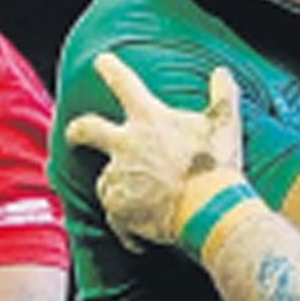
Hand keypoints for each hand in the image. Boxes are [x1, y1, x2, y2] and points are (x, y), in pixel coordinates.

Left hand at [64, 54, 247, 249]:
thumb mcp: (225, 125)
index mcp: (148, 119)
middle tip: (74, 135)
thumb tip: (223, 72)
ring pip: (106, 182)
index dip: (110, 69)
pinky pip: (117, 221)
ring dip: (119, 190)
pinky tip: (141, 238)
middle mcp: (125, 145)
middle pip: (87, 130)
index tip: (100, 62)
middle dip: (77, 131)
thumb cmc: (216, 166)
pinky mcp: (118, 211)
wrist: (209, 210)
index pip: (123, 83)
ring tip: (142, 203)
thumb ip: (222, 96)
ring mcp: (118, 178)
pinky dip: (127, 229)